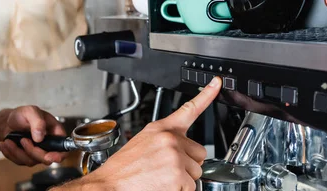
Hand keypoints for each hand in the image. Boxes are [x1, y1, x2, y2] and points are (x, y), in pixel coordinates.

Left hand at [0, 106, 67, 165]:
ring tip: (8, 140)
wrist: (10, 121)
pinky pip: (19, 162)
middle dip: (32, 151)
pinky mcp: (26, 157)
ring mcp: (38, 153)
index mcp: (55, 134)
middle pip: (46, 159)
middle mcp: (49, 145)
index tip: (48, 156)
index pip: (63, 149)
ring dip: (17, 152)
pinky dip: (10, 154)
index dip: (58, 156)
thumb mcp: (31, 112)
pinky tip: (4, 144)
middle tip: (23, 139)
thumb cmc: (24, 114)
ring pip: (31, 161)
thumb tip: (40, 137)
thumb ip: (37, 122)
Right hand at [60, 77, 221, 190]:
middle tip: (166, 169)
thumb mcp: (141, 144)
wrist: (110, 185)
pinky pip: (191, 187)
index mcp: (160, 129)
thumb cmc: (123, 169)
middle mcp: (170, 139)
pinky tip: (162, 186)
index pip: (189, 109)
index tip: (217, 83)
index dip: (207, 95)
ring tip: (160, 178)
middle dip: (188, 164)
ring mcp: (175, 156)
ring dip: (183, 179)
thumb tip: (180, 148)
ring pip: (196, 173)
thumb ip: (162, 140)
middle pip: (199, 153)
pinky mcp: (178, 175)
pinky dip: (179, 190)